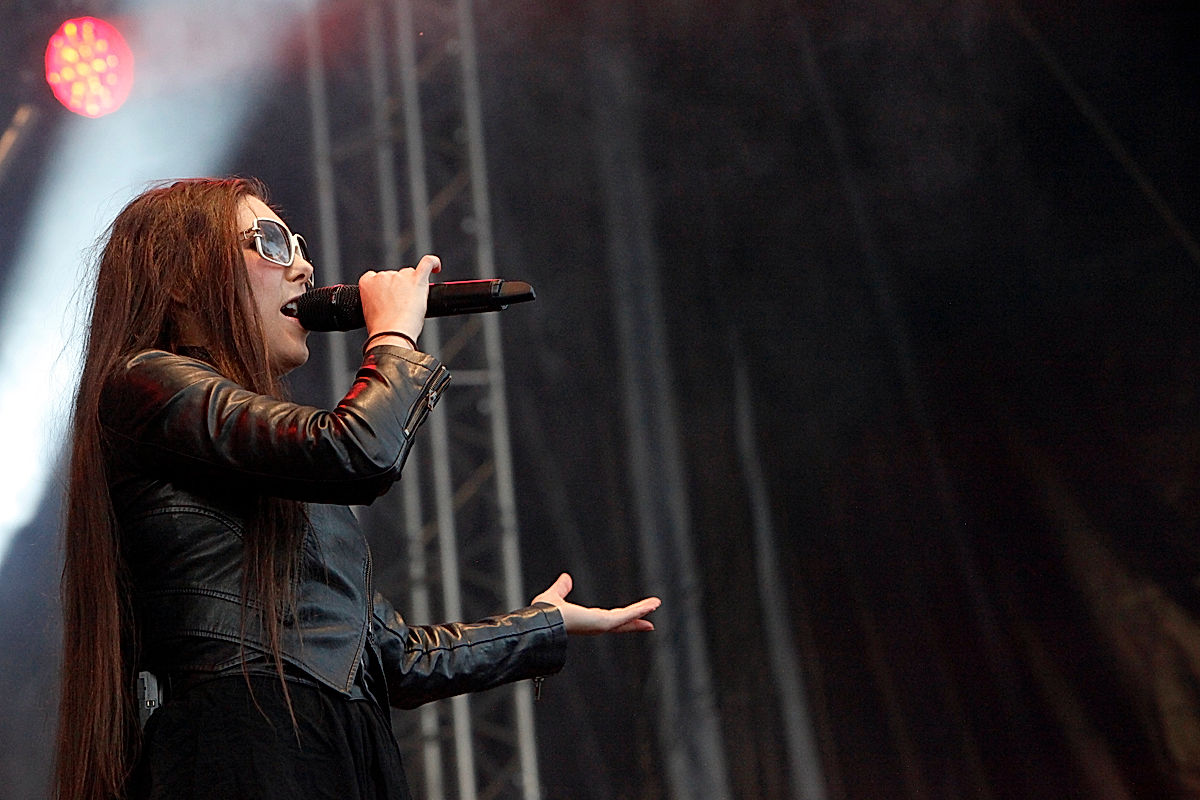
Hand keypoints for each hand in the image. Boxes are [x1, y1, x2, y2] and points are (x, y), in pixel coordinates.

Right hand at [359, 254, 441, 344]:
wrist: (391, 335)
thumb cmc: (382, 329)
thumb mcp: (369, 311)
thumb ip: (376, 300)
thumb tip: (388, 301)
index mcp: (367, 282)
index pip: (376, 277)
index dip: (385, 288)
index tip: (388, 298)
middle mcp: (382, 276)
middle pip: (395, 276)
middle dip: (400, 288)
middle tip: (402, 308)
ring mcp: (400, 277)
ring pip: (409, 274)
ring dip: (412, 285)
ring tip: (412, 305)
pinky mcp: (416, 280)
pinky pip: (428, 263)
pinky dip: (434, 263)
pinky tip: (436, 268)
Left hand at [532, 573, 660, 634]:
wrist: (543, 621)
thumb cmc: (544, 613)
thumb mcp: (555, 595)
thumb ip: (562, 588)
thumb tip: (565, 578)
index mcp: (586, 620)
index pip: (608, 620)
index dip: (621, 619)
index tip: (633, 618)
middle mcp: (595, 625)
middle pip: (622, 623)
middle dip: (637, 620)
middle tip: (651, 620)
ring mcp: (601, 625)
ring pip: (627, 618)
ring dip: (642, 610)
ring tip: (656, 604)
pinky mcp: (605, 622)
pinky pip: (626, 616)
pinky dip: (640, 610)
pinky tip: (652, 605)